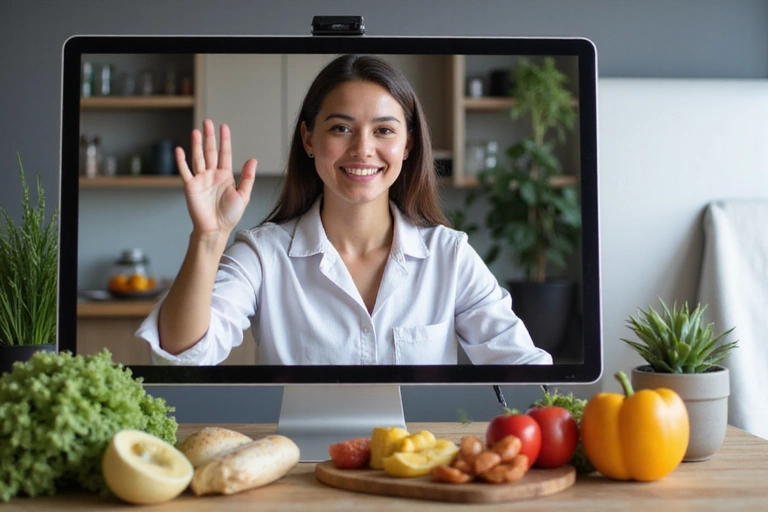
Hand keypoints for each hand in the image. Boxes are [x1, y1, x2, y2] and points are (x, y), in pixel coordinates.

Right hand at [176, 120, 256, 236]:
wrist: (216, 229)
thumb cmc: (230, 215)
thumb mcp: (243, 195)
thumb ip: (247, 177)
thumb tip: (253, 159)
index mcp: (225, 175)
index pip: (224, 153)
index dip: (224, 140)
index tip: (224, 126)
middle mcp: (212, 175)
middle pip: (210, 151)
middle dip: (209, 137)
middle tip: (207, 122)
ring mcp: (200, 179)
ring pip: (198, 157)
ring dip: (196, 144)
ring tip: (196, 131)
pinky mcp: (190, 186)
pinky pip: (185, 171)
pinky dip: (181, 161)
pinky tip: (179, 149)